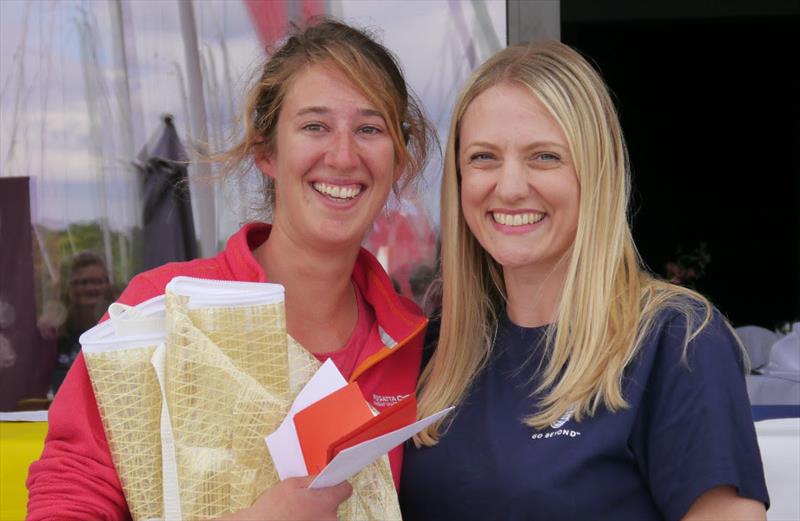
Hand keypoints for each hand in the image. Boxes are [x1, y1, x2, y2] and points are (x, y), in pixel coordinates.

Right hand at [219, 476, 352, 520]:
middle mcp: (329, 518)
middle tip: (307, 499)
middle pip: (334, 504)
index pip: (346, 489)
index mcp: (326, 501)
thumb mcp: (292, 483)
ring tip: (299, 511)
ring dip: (316, 512)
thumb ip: (313, 480)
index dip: (338, 484)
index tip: (333, 483)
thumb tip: (324, 477)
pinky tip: (298, 518)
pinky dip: (310, 520)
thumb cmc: (273, 508)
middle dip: (323, 500)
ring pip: (325, 516)